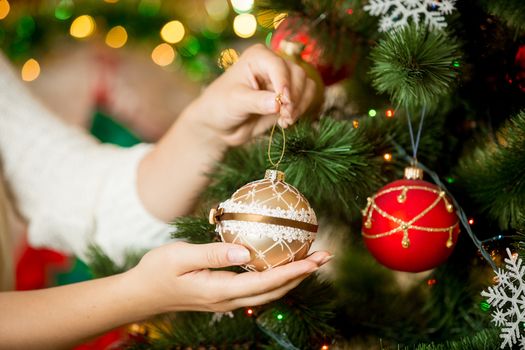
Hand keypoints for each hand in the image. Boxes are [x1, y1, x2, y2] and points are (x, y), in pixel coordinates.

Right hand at [127, 242, 331, 312]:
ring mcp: (227, 301)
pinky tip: (280, 265)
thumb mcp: (180, 256)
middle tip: (325, 257)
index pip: (267, 282)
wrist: (142, 294)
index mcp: (221, 290)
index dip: (294, 271)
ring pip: (268, 293)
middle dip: (302, 275)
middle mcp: (229, 300)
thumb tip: (245, 252)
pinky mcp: (223, 296)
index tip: (315, 259)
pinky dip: (275, 279)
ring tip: (311, 261)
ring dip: (292, 278)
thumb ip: (213, 253)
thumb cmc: (157, 270)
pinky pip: (257, 289)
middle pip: (275, 291)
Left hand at [185, 44, 317, 146]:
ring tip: (285, 120)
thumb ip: (257, 101)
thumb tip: (278, 104)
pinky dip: (301, 110)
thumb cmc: (221, 106)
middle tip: (284, 116)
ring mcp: (282, 80)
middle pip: (298, 74)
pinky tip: (285, 121)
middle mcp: (273, 64)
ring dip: (300, 105)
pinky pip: (307, 97)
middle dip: (294, 97)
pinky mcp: (289, 96)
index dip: (285, 83)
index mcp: (258, 57)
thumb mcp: (236, 102)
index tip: (285, 103)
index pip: (279, 65)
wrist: (220, 124)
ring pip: (306, 85)